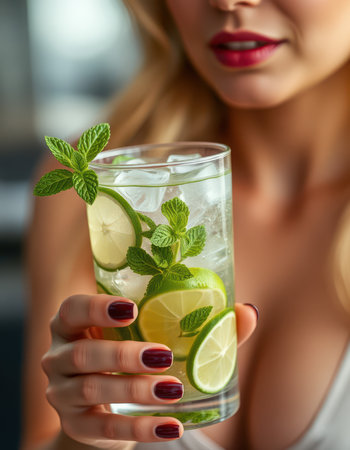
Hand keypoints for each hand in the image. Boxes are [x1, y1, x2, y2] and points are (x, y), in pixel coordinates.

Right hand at [41, 294, 256, 447]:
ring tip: (172, 390)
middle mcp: (58, 356)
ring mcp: (62, 393)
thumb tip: (247, 312)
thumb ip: (198, 323)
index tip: (131, 310)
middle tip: (163, 355)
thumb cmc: (129, 357)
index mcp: (72, 324)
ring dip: (135, 390)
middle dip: (123, 355)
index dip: (96, 308)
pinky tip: (171, 427)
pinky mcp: (77, 426)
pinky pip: (106, 429)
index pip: (71, 310)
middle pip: (83, 354)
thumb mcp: (148, 335)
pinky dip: (140, 428)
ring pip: (93, 390)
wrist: (102, 405)